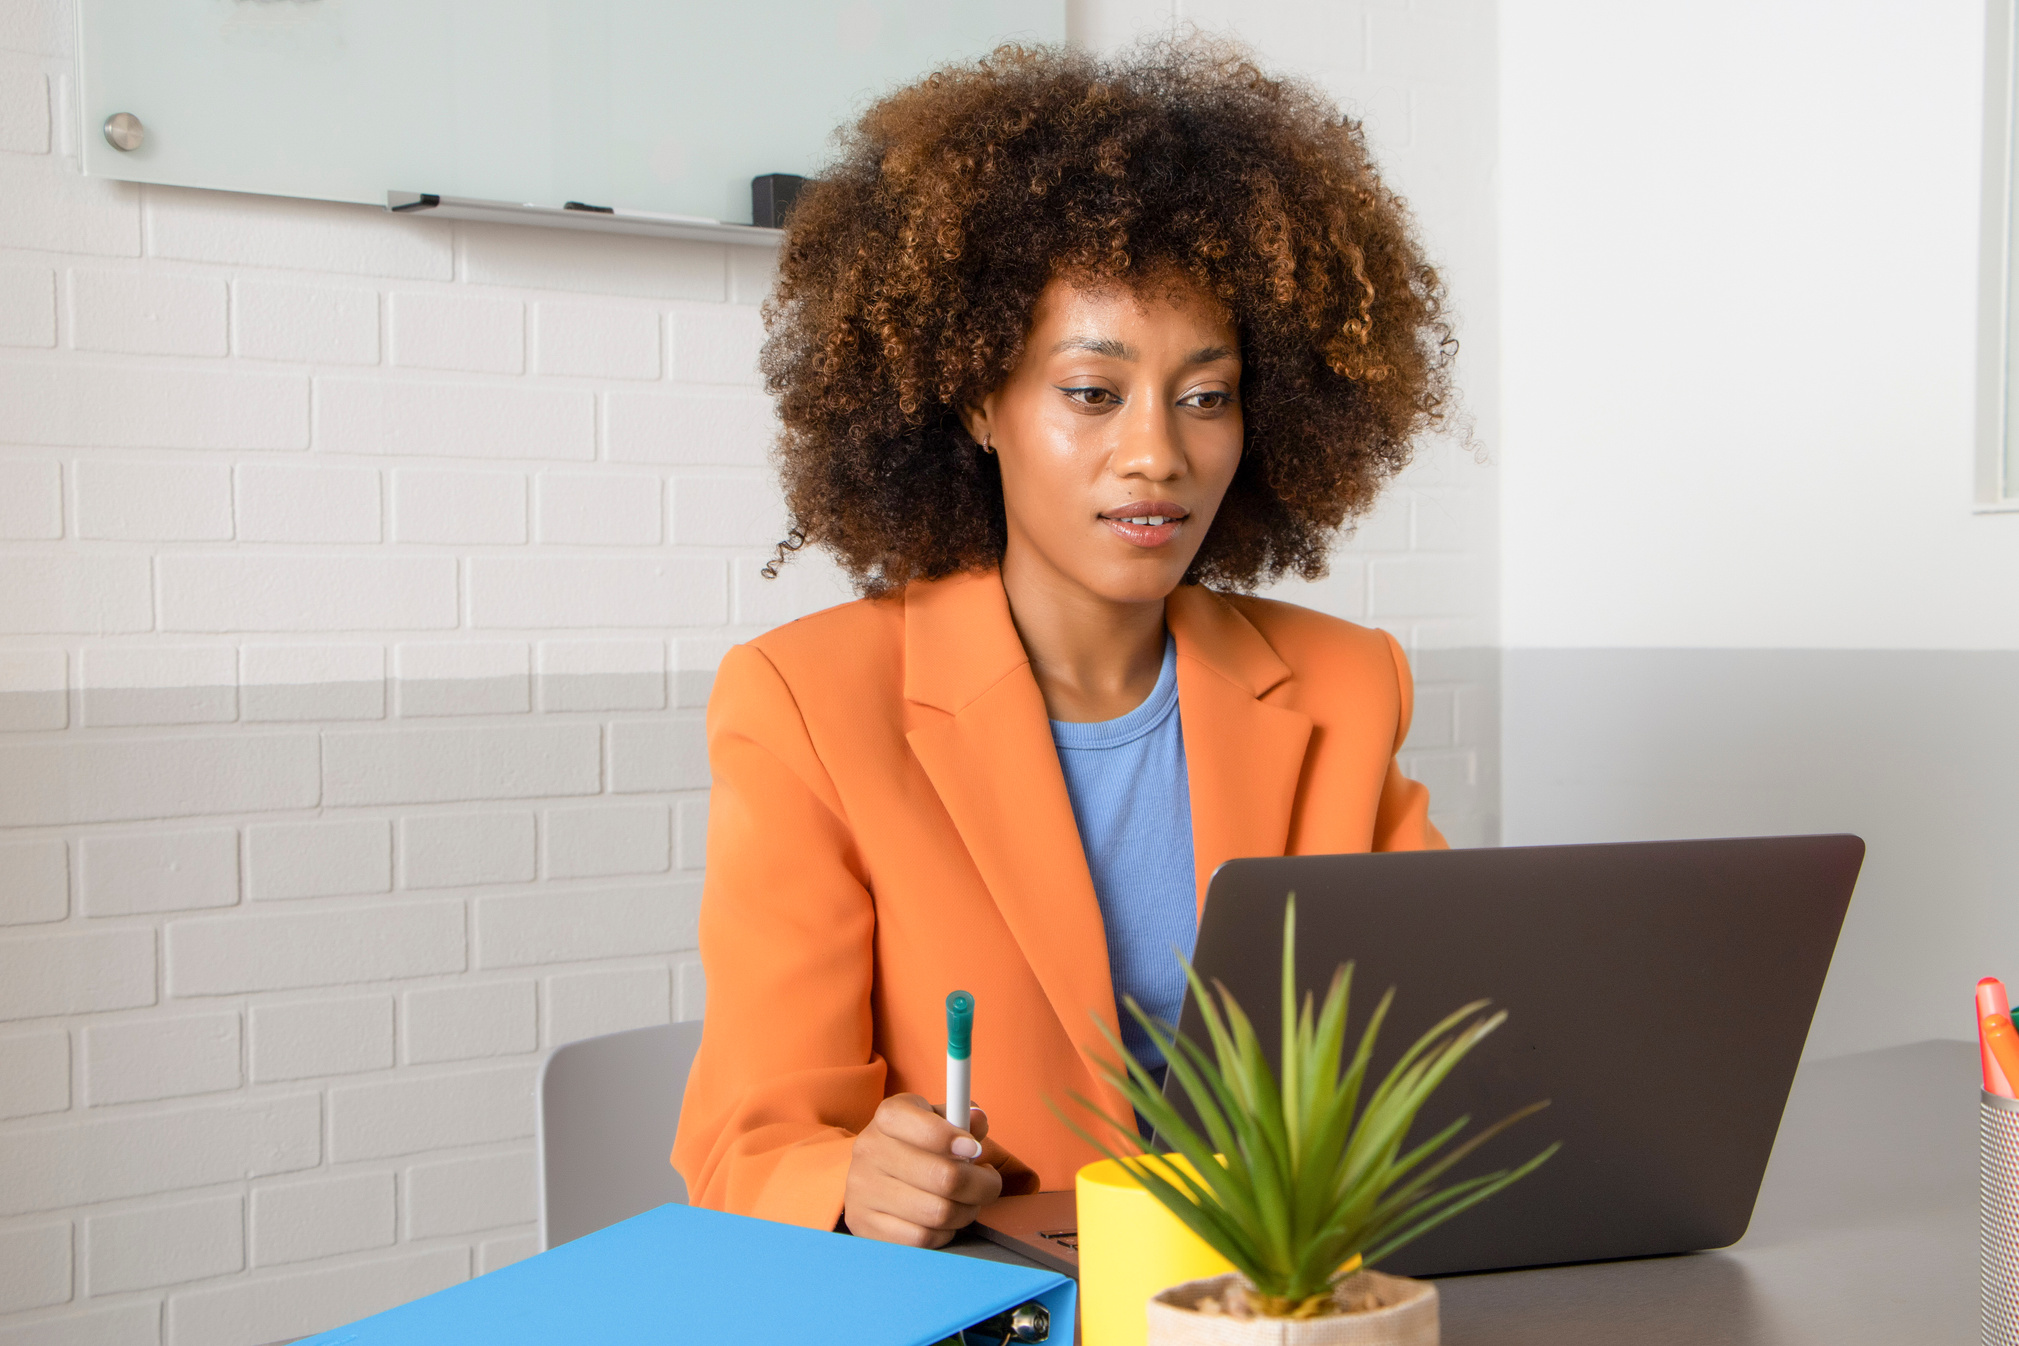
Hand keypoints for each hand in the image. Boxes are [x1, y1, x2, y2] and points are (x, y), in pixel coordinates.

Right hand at [843, 1094, 1040, 1246]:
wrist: (872, 1173)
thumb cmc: (914, 1143)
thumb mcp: (936, 1119)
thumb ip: (960, 1116)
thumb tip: (978, 1120)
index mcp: (890, 1116)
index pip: (924, 1127)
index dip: (954, 1140)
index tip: (975, 1150)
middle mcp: (870, 1150)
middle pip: (944, 1177)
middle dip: (980, 1185)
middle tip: (988, 1182)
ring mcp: (863, 1190)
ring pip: (938, 1213)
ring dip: (966, 1211)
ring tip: (968, 1201)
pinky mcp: (865, 1225)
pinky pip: (922, 1238)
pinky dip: (944, 1233)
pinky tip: (944, 1220)